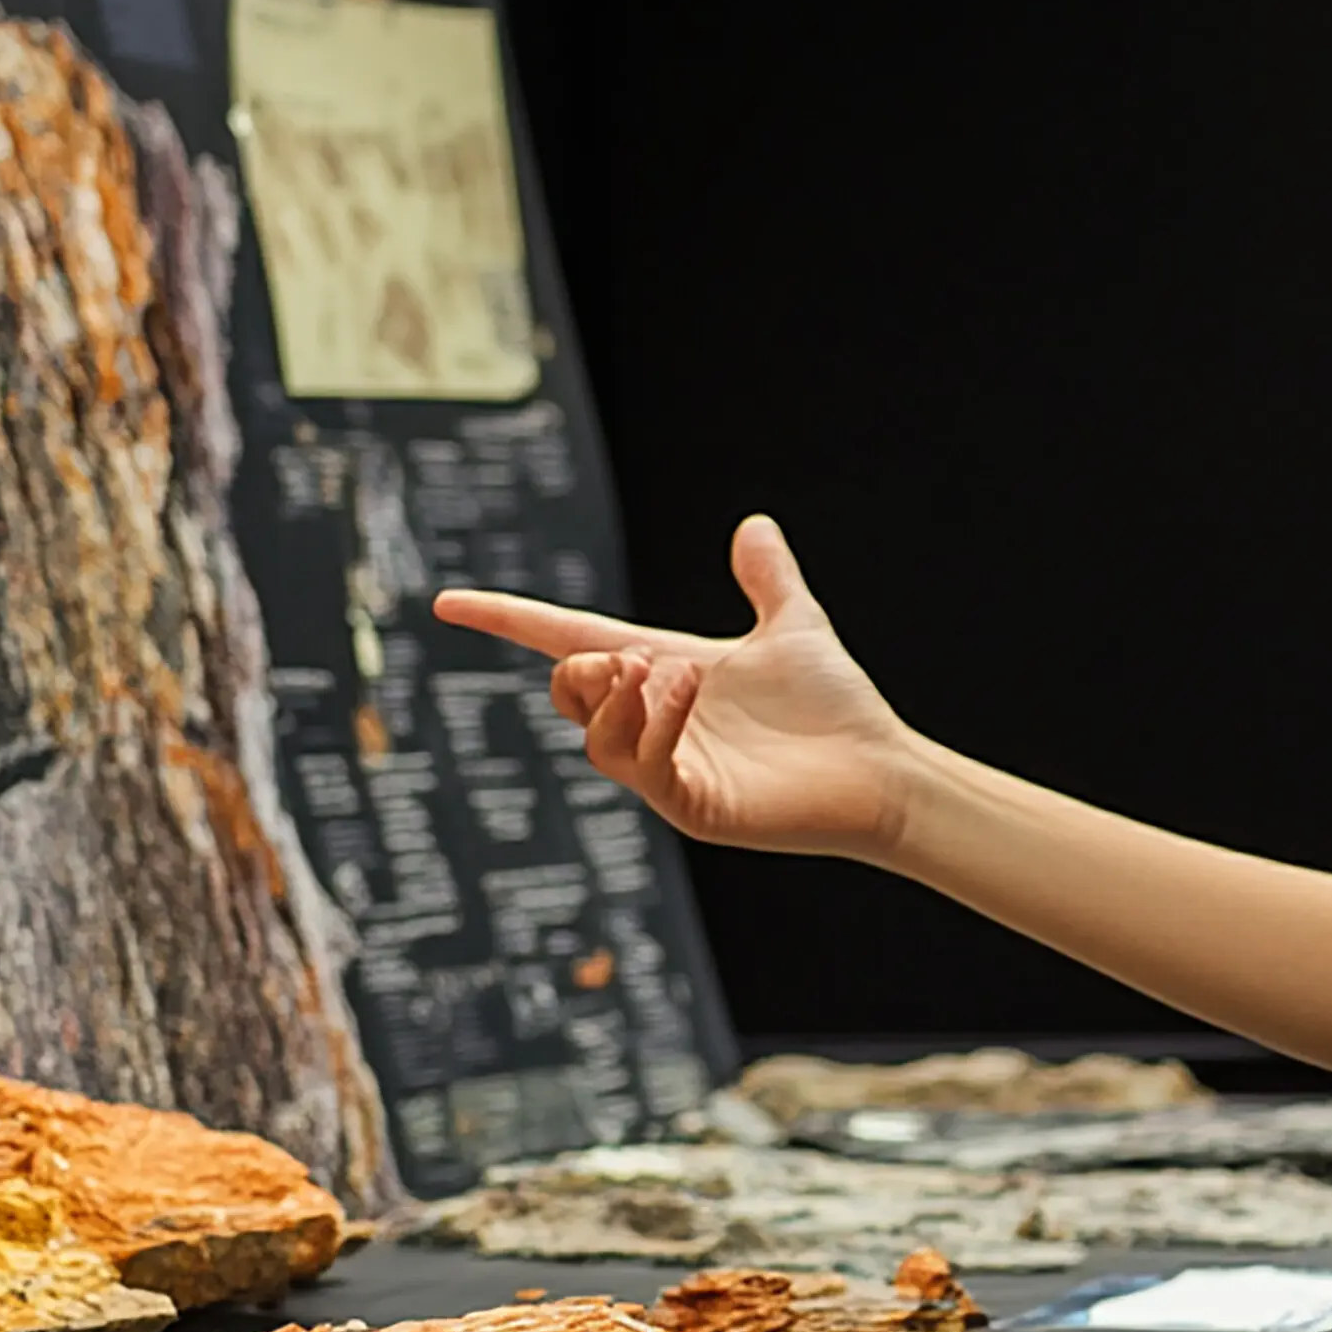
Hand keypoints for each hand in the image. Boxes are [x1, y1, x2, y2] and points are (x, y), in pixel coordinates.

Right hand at [432, 515, 918, 855]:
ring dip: (620, 695)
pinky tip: (684, 693)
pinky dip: (651, 724)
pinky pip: (641, 768)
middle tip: (638, 656)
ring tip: (669, 672)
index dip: (508, 620)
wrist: (882, 769)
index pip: (567, 641)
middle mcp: (654, 724)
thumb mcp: (794, 626)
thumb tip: (753, 525)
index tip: (449, 603)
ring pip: (595, 737)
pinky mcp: (692, 806)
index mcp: (664, 676)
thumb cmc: (837, 709)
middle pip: (567, 692)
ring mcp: (668, 770)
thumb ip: (767, 580)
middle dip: (581, 666)